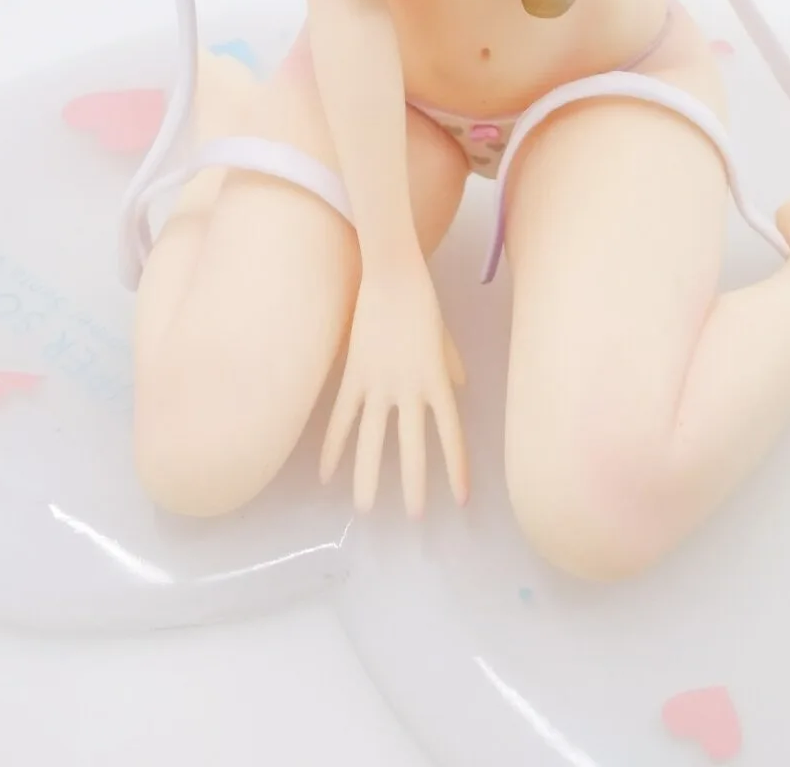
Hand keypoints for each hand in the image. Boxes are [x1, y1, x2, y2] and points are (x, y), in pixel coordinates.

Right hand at [320, 256, 467, 515]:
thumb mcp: (442, 336)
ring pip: (372, 439)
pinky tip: (327, 474)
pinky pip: (342, 417)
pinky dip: (334, 446)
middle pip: (412, 445)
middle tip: (416, 516)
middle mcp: (409, 388)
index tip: (462, 497)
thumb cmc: (422, 300)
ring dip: (368, 476)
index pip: (451, 433)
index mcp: (436, 380)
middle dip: (414, 483)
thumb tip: (459, 388)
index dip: (456, 467)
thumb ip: (449, 365)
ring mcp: (379, 383)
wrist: (392, 273)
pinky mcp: (354, 374)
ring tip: (365, 509)